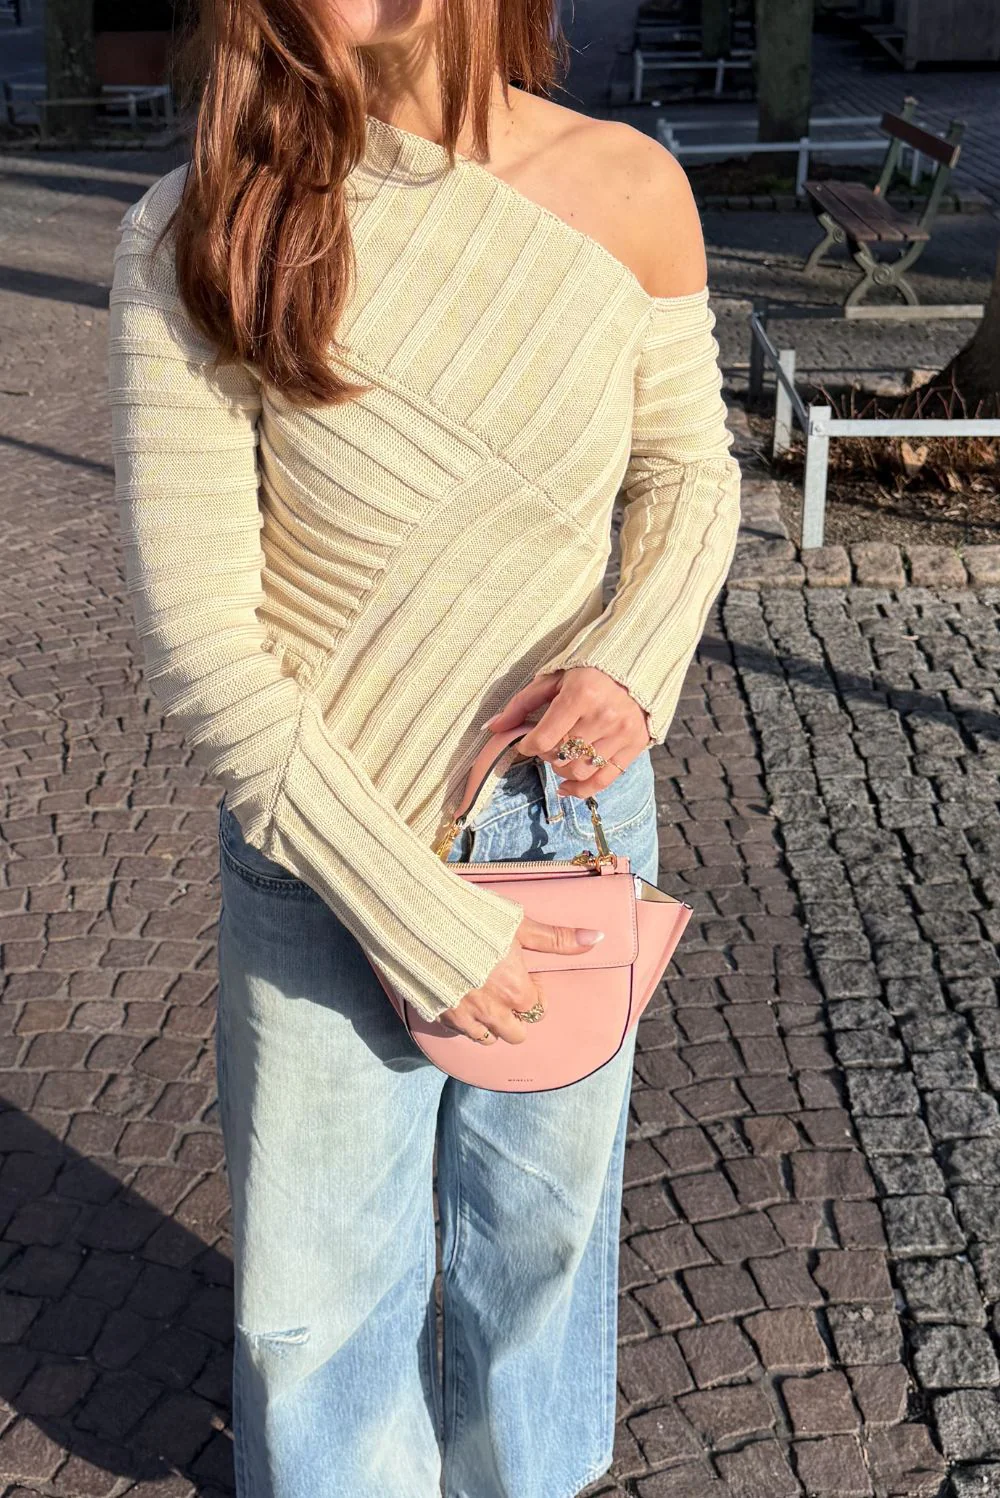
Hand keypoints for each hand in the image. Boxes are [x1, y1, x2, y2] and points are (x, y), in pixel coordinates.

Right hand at [438, 916, 604, 1044]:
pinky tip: (460, 1002)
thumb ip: (556, 938)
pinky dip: (464, 1023)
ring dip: (490, 1026)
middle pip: (515, 1034)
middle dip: (515, 1019)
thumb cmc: (474, 920)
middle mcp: (492, 1010)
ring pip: (486, 1038)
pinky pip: (459, 1032)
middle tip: (506, 994)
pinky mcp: (439, 1015)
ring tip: (485, 1001)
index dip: (532, 994)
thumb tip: (597, 938)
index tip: (521, 977)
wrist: (422, 923)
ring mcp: (464, 1016)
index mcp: (515, 990)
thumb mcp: (518, 925)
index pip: (536, 1009)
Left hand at [484, 666, 653, 797]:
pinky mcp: (635, 744)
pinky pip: (604, 780)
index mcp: (581, 694)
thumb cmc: (588, 672)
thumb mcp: (553, 679)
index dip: (528, 746)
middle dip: (545, 755)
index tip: (527, 743)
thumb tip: (493, 727)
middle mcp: (604, 715)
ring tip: (560, 756)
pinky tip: (567, 786)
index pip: (544, 738)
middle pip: (561, 757)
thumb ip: (522, 703)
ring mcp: (622, 732)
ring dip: (561, 770)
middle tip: (546, 745)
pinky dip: (581, 790)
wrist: (635, 667)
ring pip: (579, 771)